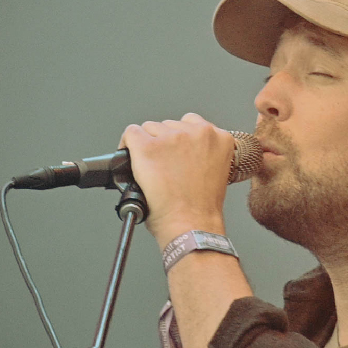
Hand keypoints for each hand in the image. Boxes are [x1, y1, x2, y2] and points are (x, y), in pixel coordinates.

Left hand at [118, 113, 234, 247]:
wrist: (192, 224)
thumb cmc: (202, 208)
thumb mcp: (215, 171)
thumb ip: (203, 152)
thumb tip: (182, 151)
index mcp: (219, 138)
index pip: (192, 123)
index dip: (180, 139)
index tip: (176, 152)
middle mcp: (197, 132)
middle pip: (169, 125)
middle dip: (164, 143)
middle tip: (163, 167)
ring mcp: (172, 137)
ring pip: (150, 129)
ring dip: (148, 146)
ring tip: (153, 170)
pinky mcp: (148, 146)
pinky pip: (131, 134)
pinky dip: (128, 146)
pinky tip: (131, 161)